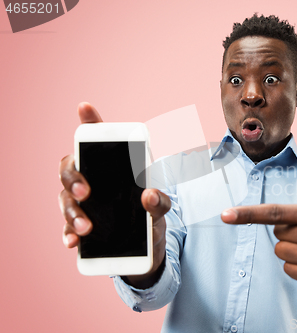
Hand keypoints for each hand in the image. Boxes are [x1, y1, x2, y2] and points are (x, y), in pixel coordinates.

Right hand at [58, 102, 170, 287]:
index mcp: (110, 168)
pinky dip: (68, 236)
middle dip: (74, 179)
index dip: (89, 122)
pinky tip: (73, 242)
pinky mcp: (80, 228)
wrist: (149, 245)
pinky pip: (67, 229)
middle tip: (87, 192)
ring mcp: (83, 204)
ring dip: (72, 213)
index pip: (96, 142)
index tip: (85, 107)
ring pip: (65, 200)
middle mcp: (91, 181)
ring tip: (86, 228)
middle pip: (69, 170)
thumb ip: (160, 200)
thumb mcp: (161, 206)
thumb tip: (149, 195)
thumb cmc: (150, 213)